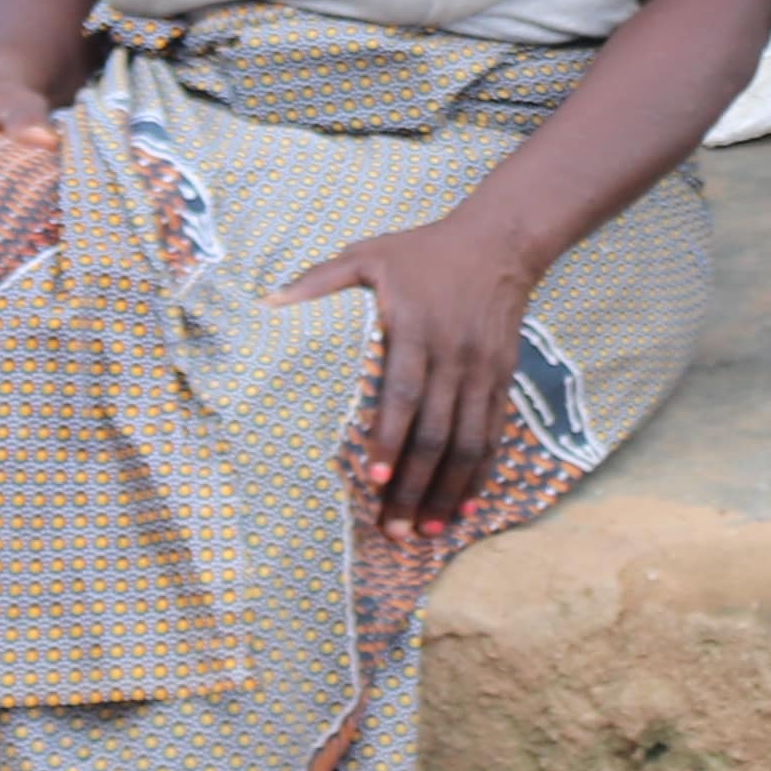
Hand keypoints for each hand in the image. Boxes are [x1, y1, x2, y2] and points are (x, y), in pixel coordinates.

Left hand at [277, 211, 542, 528]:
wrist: (501, 239)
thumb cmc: (424, 250)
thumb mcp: (370, 253)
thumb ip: (321, 278)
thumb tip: (267, 300)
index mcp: (417, 329)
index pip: (404, 393)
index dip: (389, 438)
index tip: (371, 480)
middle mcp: (454, 355)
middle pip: (436, 432)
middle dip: (414, 485)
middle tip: (392, 530)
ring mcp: (483, 371)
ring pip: (469, 442)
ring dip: (449, 491)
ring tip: (426, 531)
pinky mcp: (503, 378)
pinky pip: (494, 433)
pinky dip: (482, 472)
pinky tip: (469, 506)